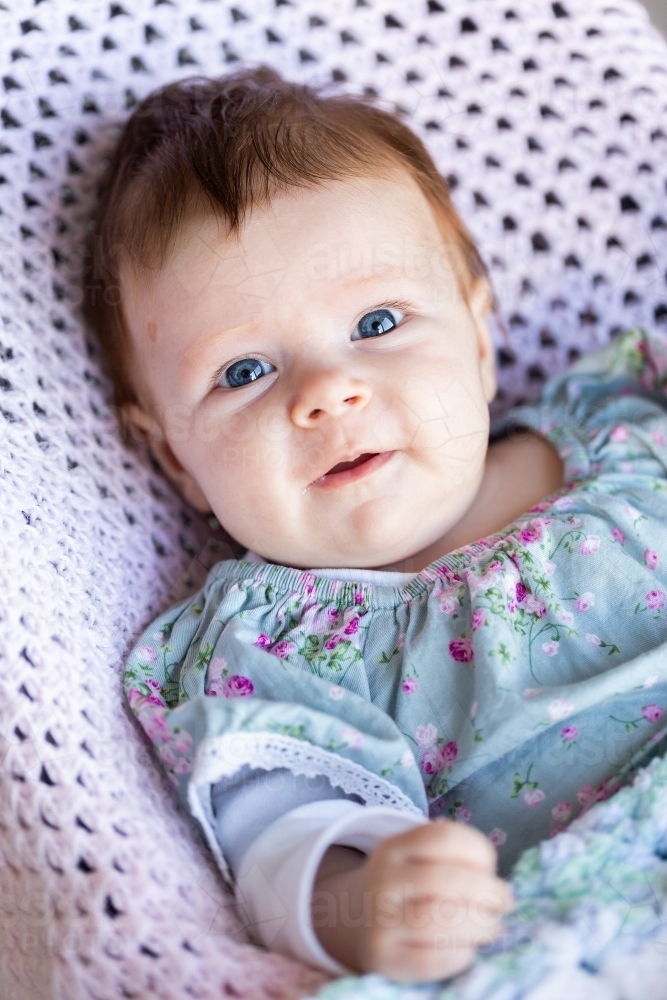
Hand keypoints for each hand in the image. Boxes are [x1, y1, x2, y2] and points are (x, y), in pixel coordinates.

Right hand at [312, 820, 513, 982]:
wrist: (355, 920)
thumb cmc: (405, 887)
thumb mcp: (415, 858)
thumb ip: (451, 858)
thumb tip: (498, 886)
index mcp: (393, 847)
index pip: (443, 838)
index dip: (478, 851)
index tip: (491, 867)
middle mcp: (383, 880)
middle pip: (446, 881)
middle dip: (487, 892)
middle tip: (503, 902)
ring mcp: (380, 920)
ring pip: (438, 920)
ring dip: (478, 925)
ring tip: (490, 927)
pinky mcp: (384, 958)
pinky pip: (430, 959)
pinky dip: (458, 954)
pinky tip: (466, 949)